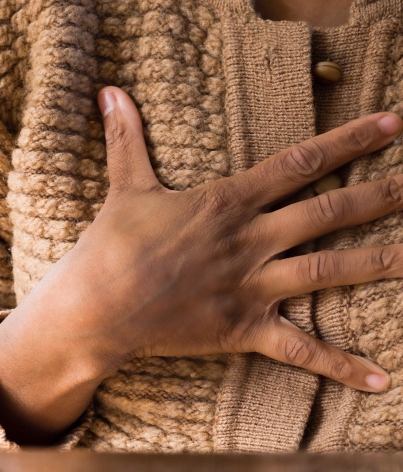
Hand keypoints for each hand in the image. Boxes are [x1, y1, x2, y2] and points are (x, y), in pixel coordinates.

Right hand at [0, 87, 402, 443]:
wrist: (97, 307)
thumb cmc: (111, 246)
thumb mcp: (125, 186)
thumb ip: (127, 137)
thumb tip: (109, 92)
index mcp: (227, 202)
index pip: (300, 164)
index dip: (349, 142)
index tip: (391, 125)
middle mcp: (250, 240)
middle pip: (328, 213)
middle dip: (381, 195)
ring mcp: (251, 286)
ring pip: (329, 272)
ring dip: (379, 263)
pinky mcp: (244, 328)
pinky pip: (300, 350)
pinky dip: (340, 365)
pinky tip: (379, 379)